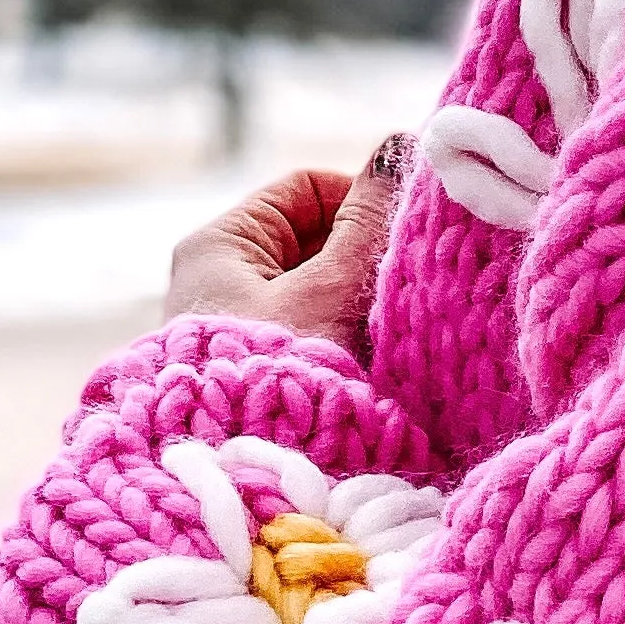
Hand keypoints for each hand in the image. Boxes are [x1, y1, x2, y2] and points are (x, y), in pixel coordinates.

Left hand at [164, 134, 409, 354]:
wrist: (243, 477)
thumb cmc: (278, 374)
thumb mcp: (330, 290)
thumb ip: (370, 222)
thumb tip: (398, 146)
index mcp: (219, 245)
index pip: (304, 189)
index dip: (359, 199)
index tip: (404, 229)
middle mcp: (216, 282)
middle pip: (310, 241)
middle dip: (362, 257)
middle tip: (408, 279)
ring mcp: (232, 331)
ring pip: (313, 292)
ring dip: (356, 302)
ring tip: (392, 322)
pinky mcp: (251, 372)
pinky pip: (306, 335)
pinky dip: (341, 339)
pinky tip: (370, 358)